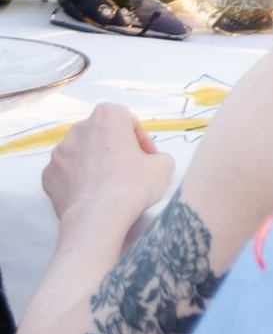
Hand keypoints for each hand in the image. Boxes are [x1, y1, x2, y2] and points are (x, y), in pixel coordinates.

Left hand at [42, 105, 168, 234]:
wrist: (98, 217)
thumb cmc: (133, 185)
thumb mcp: (163, 166)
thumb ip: (158, 156)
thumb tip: (151, 163)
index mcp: (107, 115)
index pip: (128, 121)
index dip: (141, 141)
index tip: (148, 159)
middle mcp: (79, 128)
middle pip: (102, 135)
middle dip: (114, 149)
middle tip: (128, 171)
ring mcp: (59, 152)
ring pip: (81, 153)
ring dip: (93, 164)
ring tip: (107, 186)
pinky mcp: (48, 175)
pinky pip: (66, 174)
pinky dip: (76, 181)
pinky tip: (90, 195)